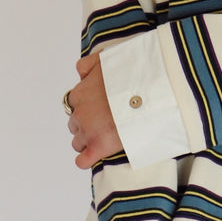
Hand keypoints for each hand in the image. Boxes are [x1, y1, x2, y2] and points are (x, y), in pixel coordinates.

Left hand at [67, 53, 124, 168]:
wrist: (147, 92)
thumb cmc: (131, 76)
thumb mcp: (105, 60)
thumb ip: (88, 65)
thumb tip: (80, 73)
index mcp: (79, 93)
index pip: (74, 105)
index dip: (87, 109)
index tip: (100, 109)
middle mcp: (80, 113)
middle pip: (75, 124)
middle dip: (87, 124)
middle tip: (106, 122)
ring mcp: (88, 131)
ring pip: (78, 141)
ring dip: (88, 141)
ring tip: (107, 138)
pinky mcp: (98, 147)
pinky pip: (82, 160)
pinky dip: (86, 160)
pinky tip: (95, 156)